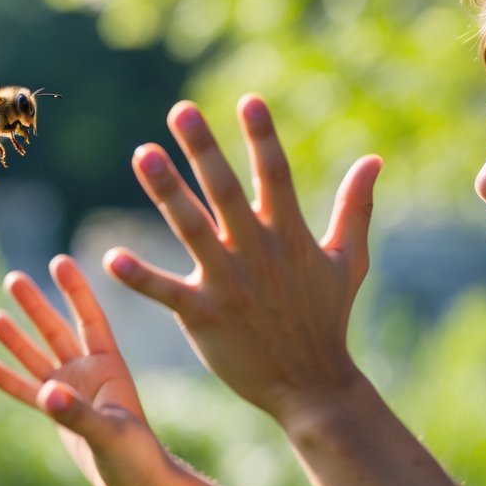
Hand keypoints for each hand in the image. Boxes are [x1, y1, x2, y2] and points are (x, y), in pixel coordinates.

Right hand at [0, 254, 175, 485]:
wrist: (137, 485)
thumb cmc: (136, 457)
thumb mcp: (110, 434)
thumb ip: (77, 414)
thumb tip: (46, 394)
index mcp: (109, 366)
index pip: (90, 319)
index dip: (75, 291)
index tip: (58, 261)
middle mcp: (89, 373)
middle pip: (57, 331)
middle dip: (36, 305)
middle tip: (13, 277)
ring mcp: (72, 392)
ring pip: (39, 358)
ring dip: (17, 338)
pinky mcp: (59, 415)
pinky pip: (28, 392)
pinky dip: (9, 380)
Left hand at [104, 95, 381, 424]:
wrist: (312, 385)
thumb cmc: (328, 319)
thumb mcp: (349, 260)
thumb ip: (356, 208)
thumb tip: (374, 160)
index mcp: (291, 236)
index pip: (276, 175)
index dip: (262, 137)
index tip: (248, 101)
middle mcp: (258, 253)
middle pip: (227, 191)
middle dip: (204, 150)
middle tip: (180, 110)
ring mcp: (230, 284)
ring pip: (192, 229)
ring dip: (167, 191)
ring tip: (143, 154)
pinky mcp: (205, 317)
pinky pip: (166, 292)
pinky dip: (140, 276)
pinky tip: (110, 257)